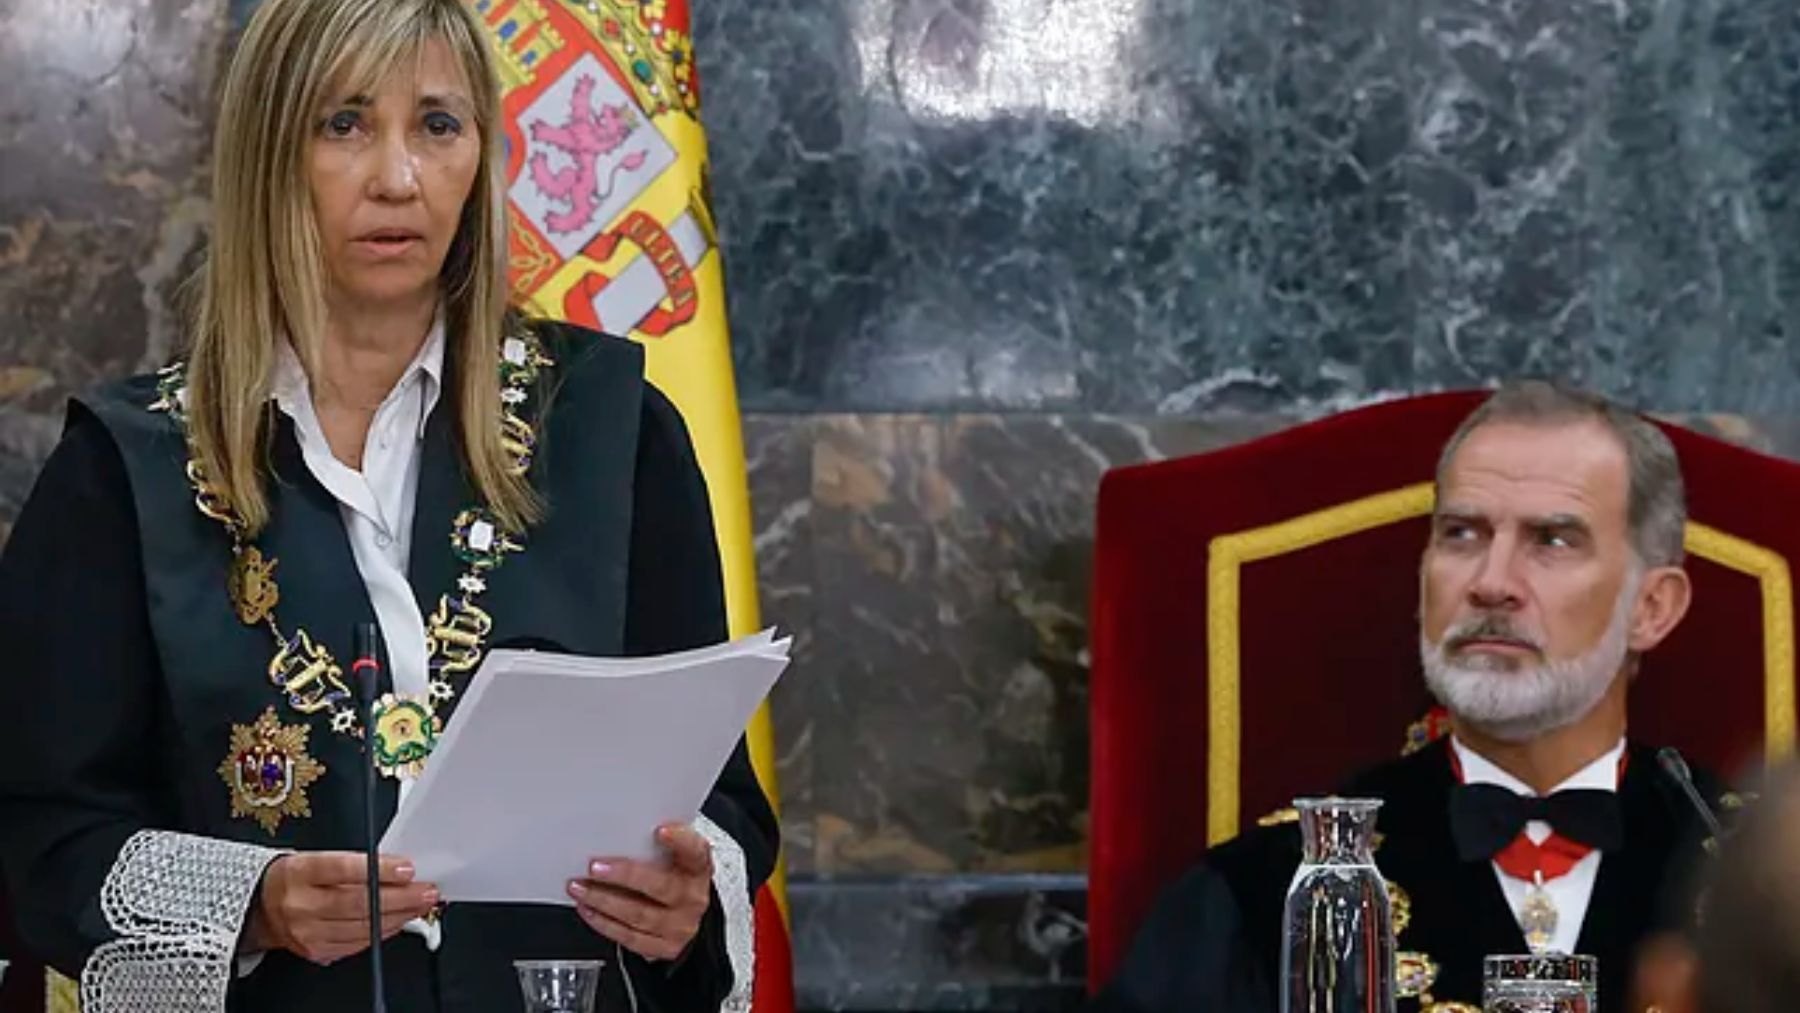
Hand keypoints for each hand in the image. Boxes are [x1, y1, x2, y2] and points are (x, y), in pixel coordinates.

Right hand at [246, 852, 438, 965]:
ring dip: (399, 916)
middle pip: (358, 903)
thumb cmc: (295, 877)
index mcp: (299, 873)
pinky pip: (357, 943)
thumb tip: (397, 867)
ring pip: (362, 927)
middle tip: (426, 890)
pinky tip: (398, 921)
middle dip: (400, 898)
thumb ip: (353, 863)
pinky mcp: (315, 951)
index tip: (407, 868)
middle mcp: (300, 905)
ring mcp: (307, 932)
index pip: (342, 869)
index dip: (379, 870)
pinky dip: (383, 931)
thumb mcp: (315, 858)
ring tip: (420, 904)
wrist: (260, 907)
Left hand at [567, 823, 711, 960]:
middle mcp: (692, 898)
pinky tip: (588, 909)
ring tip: (580, 888)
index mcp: (697, 868)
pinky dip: (604, 923)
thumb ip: (652, 846)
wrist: (682, 916)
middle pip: (661, 887)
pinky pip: (630, 937)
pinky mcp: (663, 947)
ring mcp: (679, 925)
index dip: (680, 840)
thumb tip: (616, 833)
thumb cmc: (671, 878)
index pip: (695, 851)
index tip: (660, 830)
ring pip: (639, 914)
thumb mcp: (672, 857)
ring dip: (603, 901)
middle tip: (595, 867)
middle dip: (624, 876)